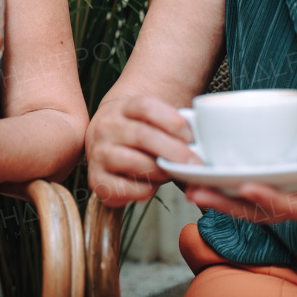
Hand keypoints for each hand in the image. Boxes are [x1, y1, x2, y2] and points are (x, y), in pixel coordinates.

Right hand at [86, 96, 200, 206]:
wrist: (106, 145)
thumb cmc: (138, 135)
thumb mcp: (149, 122)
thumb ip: (170, 128)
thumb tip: (201, 146)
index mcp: (121, 107)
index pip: (146, 106)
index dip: (172, 120)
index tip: (191, 136)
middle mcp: (105, 127)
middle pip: (142, 135)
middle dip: (173, 151)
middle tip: (194, 163)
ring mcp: (97, 152)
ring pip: (133, 161)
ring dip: (159, 171)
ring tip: (170, 173)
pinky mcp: (95, 178)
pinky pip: (125, 188)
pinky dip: (145, 190)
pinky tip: (152, 185)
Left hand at [183, 135, 296, 222]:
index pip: (291, 206)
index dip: (268, 199)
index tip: (246, 186)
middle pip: (258, 212)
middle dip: (226, 204)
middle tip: (195, 192)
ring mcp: (285, 200)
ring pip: (246, 206)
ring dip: (218, 199)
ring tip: (187, 187)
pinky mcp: (277, 190)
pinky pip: (246, 195)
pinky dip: (224, 189)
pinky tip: (201, 178)